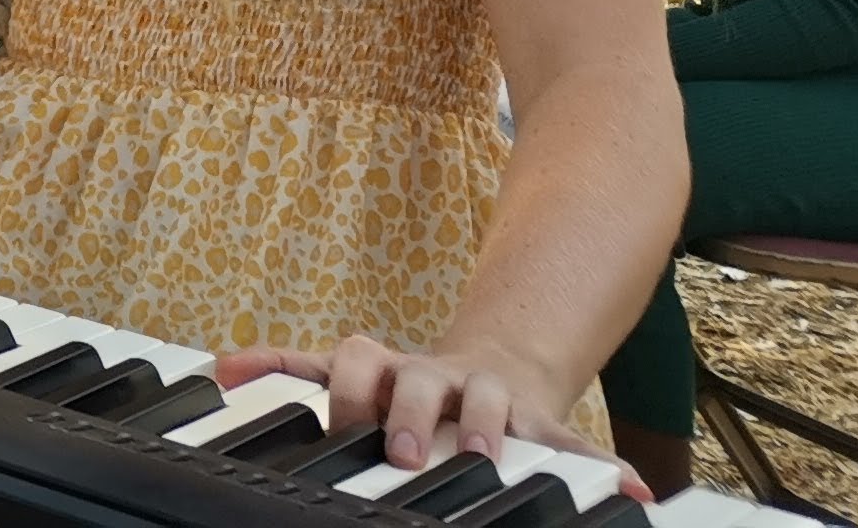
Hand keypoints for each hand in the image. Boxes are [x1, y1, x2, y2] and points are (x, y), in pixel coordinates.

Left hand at [213, 334, 608, 483]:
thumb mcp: (349, 371)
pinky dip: (610, 472)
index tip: (343, 422)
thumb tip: (218, 366)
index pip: (359, 362)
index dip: (350, 390)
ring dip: (490, 429)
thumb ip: (286, 367)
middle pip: (421, 382)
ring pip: (492, 405)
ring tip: (491, 458)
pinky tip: (639, 494)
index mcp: (390, 369)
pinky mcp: (543, 427)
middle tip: (404, 453)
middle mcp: (439, 378)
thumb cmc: (408, 387)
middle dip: (411, 414)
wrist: (495, 367)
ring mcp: (492, 400)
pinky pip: (582, 449)